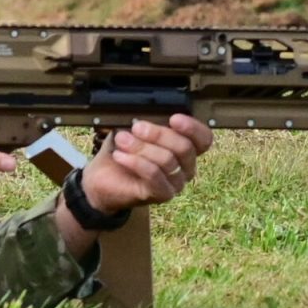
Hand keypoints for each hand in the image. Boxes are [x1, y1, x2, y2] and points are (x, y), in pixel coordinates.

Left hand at [80, 115, 214, 214]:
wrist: (103, 178)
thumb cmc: (123, 150)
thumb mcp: (134, 129)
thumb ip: (146, 120)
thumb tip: (148, 113)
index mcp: (185, 146)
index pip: (204, 138)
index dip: (193, 127)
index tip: (174, 118)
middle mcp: (186, 166)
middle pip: (185, 147)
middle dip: (158, 134)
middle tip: (136, 127)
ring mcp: (176, 182)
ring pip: (168, 160)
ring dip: (141, 147)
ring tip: (122, 140)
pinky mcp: (162, 194)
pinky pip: (154, 175)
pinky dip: (135, 162)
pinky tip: (120, 155)